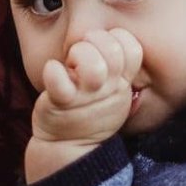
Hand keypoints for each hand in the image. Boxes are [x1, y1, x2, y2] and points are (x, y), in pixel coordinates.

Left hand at [26, 28, 142, 179]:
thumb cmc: (89, 111)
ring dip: (78, 54)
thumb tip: (113, 37)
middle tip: (82, 53)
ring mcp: (85, 97)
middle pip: (113, 49)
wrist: (68, 148)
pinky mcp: (60, 102)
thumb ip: (116, 67)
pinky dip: (53, 70)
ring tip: (70, 65)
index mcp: (122, 83)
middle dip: (95, 40)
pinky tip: (52, 71)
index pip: (133, 47)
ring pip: (91, 64)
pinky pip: (58, 79)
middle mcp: (108, 89)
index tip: (102, 48)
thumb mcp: (114, 92)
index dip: (116, 38)